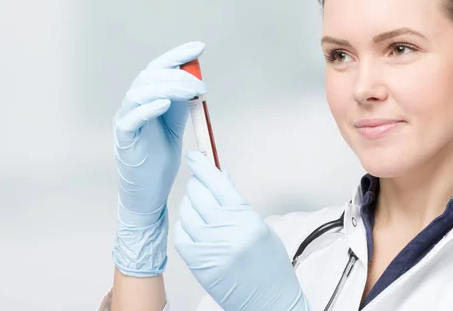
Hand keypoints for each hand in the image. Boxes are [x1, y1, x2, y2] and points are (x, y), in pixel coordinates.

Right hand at [112, 42, 206, 276]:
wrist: (149, 190)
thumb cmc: (162, 156)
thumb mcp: (176, 123)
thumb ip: (182, 102)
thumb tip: (196, 80)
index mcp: (146, 98)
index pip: (157, 68)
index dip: (177, 55)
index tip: (199, 46)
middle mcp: (133, 105)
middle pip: (149, 76)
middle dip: (177, 75)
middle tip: (201, 85)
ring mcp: (126, 121)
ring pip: (138, 92)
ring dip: (167, 87)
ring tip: (190, 92)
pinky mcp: (124, 140)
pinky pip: (131, 119)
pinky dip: (146, 108)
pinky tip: (164, 104)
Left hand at [174, 151, 309, 310]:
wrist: (268, 301)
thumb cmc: (270, 268)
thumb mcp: (260, 228)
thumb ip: (238, 203)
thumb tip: (222, 179)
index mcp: (246, 219)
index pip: (218, 183)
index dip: (203, 166)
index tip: (195, 157)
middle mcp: (227, 232)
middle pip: (199, 194)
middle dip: (197, 184)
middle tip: (199, 182)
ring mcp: (210, 249)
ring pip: (187, 213)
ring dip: (190, 205)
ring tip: (199, 207)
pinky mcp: (198, 264)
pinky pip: (182, 235)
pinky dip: (185, 226)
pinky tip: (194, 226)